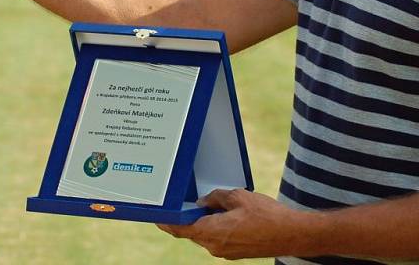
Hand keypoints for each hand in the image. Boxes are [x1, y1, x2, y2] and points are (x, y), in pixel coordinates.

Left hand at [157, 189, 307, 259]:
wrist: (292, 234)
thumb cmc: (266, 215)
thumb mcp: (238, 196)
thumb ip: (215, 198)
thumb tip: (203, 202)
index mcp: (212, 233)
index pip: (180, 229)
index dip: (167, 222)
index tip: (156, 216)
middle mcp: (215, 247)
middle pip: (192, 232)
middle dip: (186, 219)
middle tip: (179, 203)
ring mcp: (225, 252)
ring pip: (205, 235)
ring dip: (202, 222)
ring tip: (204, 205)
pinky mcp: (235, 252)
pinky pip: (217, 238)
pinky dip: (214, 227)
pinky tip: (221, 214)